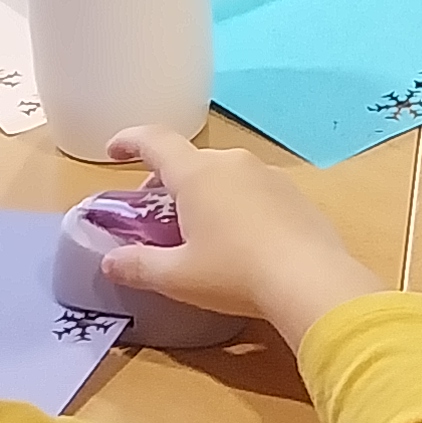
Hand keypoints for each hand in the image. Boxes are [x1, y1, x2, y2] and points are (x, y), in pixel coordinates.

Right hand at [102, 125, 386, 345]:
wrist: (311, 281)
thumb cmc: (234, 273)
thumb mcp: (177, 276)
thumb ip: (138, 266)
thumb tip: (110, 262)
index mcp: (198, 173)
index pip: (155, 141)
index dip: (129, 141)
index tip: (113, 151)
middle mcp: (233, 163)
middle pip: (190, 161)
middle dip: (167, 181)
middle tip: (155, 213)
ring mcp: (269, 176)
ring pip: (224, 175)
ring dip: (204, 193)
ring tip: (198, 229)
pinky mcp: (295, 195)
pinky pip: (253, 190)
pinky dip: (235, 204)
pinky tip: (239, 239)